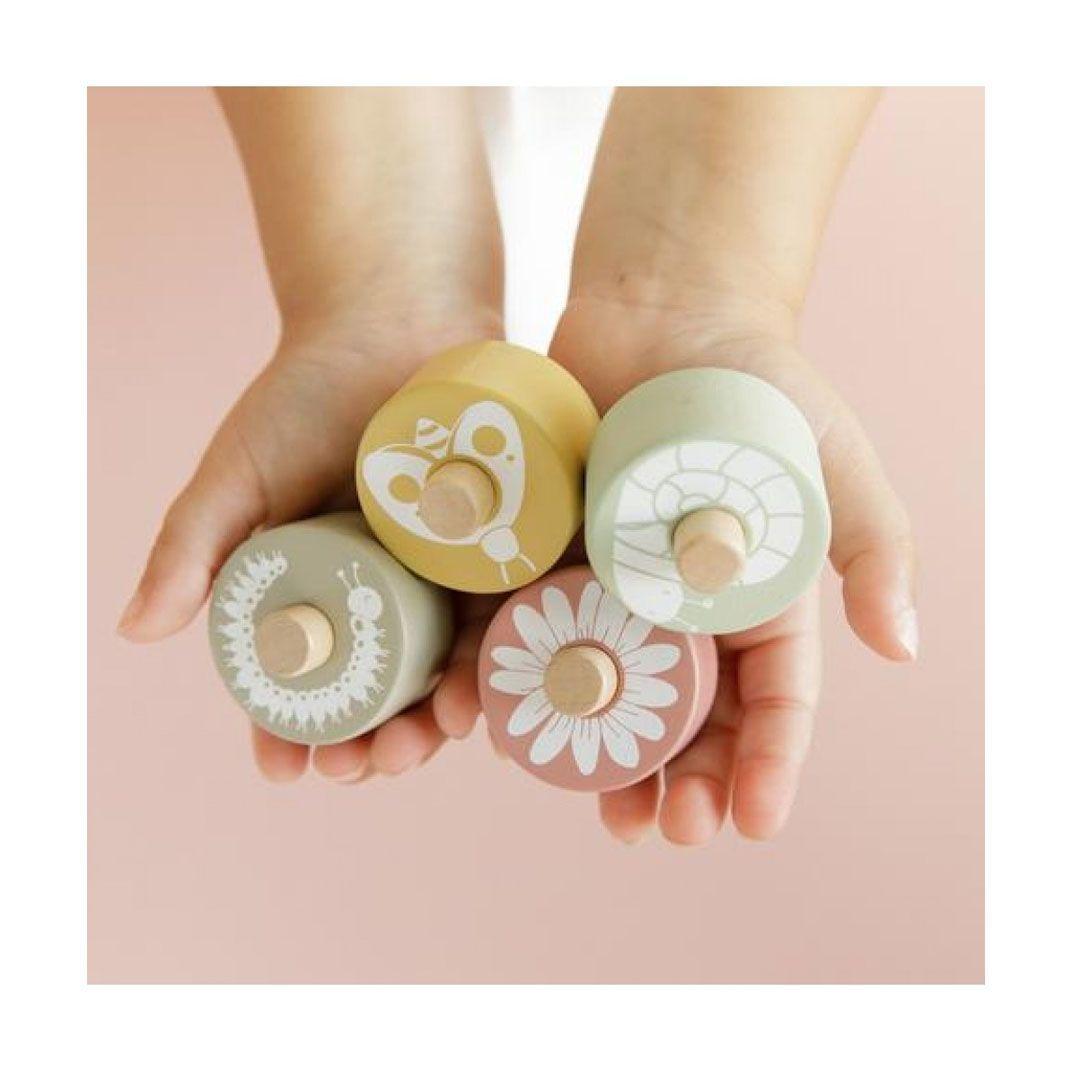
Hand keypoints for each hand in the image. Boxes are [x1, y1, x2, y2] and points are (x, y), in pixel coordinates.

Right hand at [118, 88, 504, 782]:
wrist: (396, 316)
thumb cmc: (306, 392)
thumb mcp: (239, 473)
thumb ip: (193, 545)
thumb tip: (136, 630)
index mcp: (327, 592)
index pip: (314, 683)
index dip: (296, 737)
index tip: (289, 769)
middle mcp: (393, 596)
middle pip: (389, 693)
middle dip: (382, 744)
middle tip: (375, 764)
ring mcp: (453, 575)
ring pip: (456, 667)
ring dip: (449, 716)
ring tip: (441, 734)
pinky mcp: (509, 544)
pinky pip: (516, 611)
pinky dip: (511, 654)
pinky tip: (505, 689)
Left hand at [544, 292, 915, 844]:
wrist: (666, 309)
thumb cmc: (761, 382)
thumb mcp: (836, 458)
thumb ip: (874, 547)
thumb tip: (903, 649)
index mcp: (755, 599)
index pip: (772, 699)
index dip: (768, 765)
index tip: (752, 825)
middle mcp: (682, 606)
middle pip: (684, 714)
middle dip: (679, 782)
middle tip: (660, 834)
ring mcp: (611, 583)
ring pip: (605, 690)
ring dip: (597, 756)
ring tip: (591, 806)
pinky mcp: (550, 552)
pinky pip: (531, 625)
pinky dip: (518, 677)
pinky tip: (502, 721)